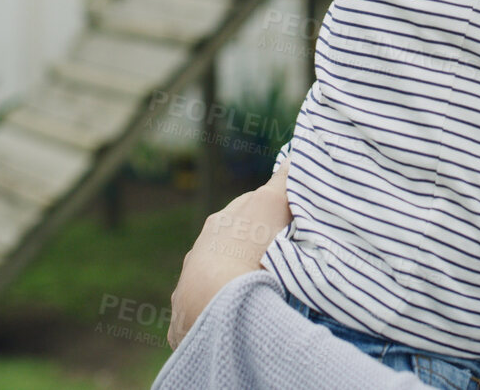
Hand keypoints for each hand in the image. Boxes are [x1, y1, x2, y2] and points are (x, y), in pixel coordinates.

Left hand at [167, 166, 290, 348]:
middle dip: (247, 249)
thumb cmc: (247, 248)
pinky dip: (219, 314)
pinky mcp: (187, 321)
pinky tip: (235, 320)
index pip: (245, 211)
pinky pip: (205, 314)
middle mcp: (199, 252)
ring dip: (233, 283)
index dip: (266, 215)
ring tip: (257, 294)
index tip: (285, 222)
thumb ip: (281, 183)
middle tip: (275, 258)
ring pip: (215, 281)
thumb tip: (292, 158)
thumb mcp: (270, 206)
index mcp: (219, 224)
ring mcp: (189, 288)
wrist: (217, 303)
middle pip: (228, 245)